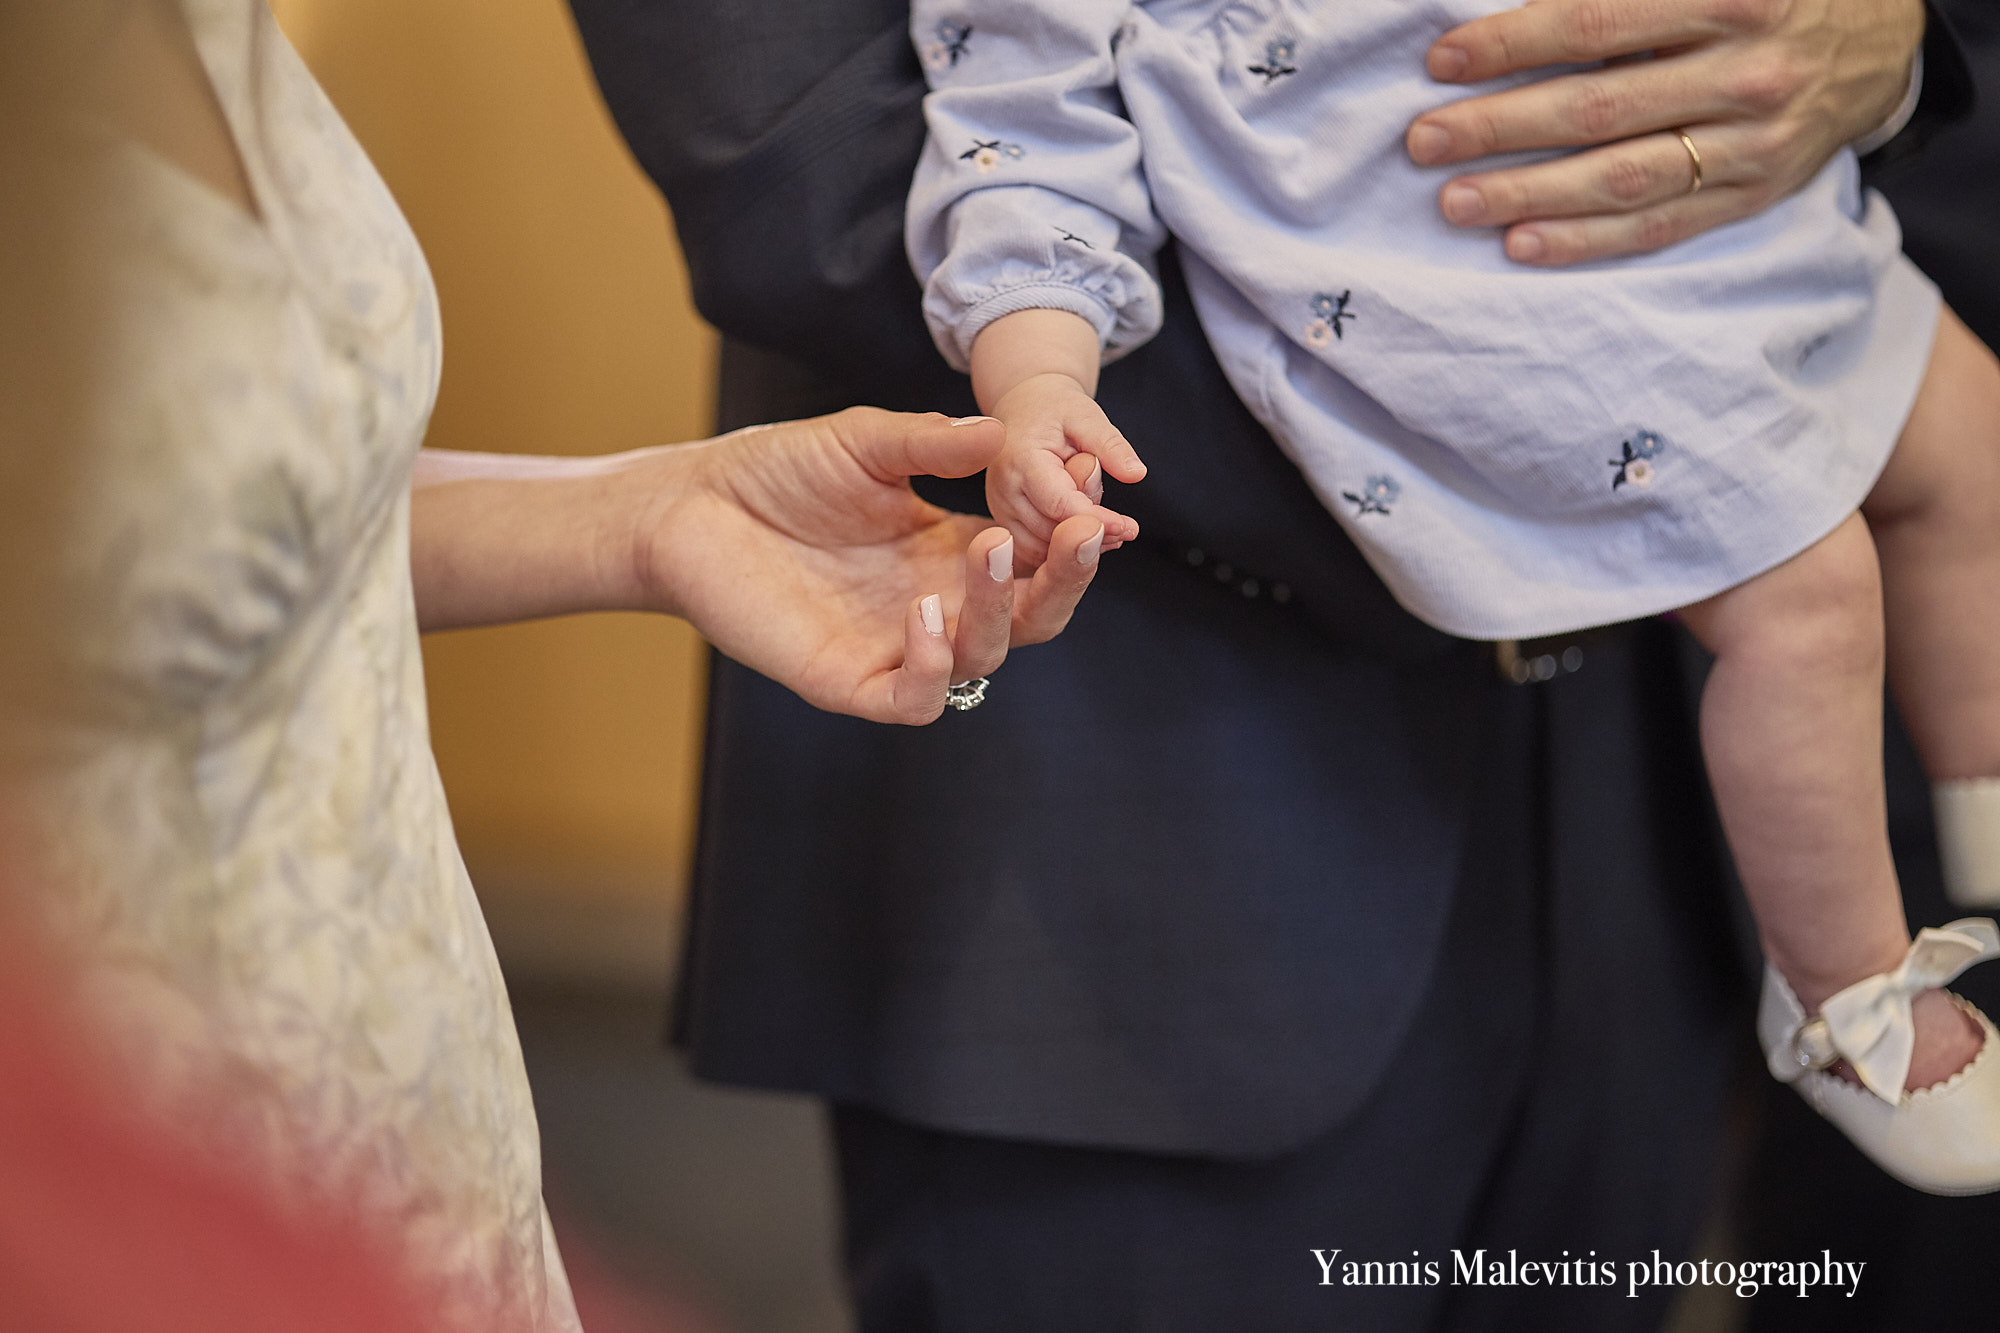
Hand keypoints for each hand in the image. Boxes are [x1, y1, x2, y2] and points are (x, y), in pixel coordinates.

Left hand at [637, 407, 1107, 724]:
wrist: (690, 507)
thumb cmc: (776, 472)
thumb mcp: (866, 443)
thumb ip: (934, 443)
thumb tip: (1006, 432)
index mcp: (951, 550)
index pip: (1036, 554)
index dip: (1072, 528)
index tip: (1093, 484)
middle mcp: (936, 604)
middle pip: (1031, 617)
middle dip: (1066, 579)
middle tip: (1082, 532)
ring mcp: (896, 647)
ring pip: (982, 658)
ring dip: (1001, 608)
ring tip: (991, 547)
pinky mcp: (848, 680)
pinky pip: (915, 699)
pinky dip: (932, 666)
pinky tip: (926, 612)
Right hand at [987, 372, 1144, 571]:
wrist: (1023, 409)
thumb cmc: (1055, 410)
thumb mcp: (1086, 415)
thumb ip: (1110, 445)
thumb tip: (1137, 473)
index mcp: (1021, 460)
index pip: (1059, 503)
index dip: (1095, 520)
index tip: (1128, 527)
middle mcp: (1004, 489)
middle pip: (1051, 529)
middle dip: (1091, 534)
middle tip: (1127, 529)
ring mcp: (1000, 508)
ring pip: (1041, 547)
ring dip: (1079, 546)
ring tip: (1114, 531)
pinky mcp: (1005, 521)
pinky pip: (1034, 549)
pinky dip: (1063, 550)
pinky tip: (1090, 537)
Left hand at [1405, 0, 1926, 265]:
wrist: (1876, 42)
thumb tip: (1519, 5)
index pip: (1596, 23)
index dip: (1512, 43)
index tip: (1443, 61)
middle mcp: (1745, 72)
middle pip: (1597, 107)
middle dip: (1499, 126)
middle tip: (1424, 141)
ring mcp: (1752, 142)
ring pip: (1621, 177)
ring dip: (1526, 193)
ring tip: (1454, 201)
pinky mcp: (1752, 194)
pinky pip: (1658, 226)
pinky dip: (1585, 241)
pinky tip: (1521, 244)